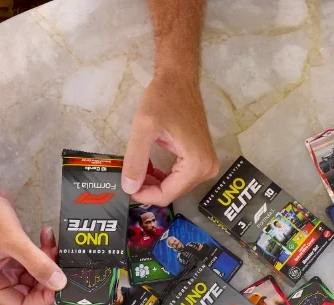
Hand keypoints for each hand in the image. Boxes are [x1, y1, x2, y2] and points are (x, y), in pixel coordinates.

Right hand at [0, 183, 63, 304]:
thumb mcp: (14, 241)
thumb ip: (38, 264)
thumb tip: (60, 284)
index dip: (43, 298)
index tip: (59, 281)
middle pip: (29, 293)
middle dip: (46, 276)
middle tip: (56, 256)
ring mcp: (2, 269)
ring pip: (33, 277)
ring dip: (46, 262)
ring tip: (50, 242)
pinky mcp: (9, 256)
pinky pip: (31, 263)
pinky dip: (41, 252)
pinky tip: (45, 236)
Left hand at [121, 70, 218, 204]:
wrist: (179, 79)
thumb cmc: (163, 99)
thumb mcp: (144, 128)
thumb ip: (136, 160)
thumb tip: (129, 188)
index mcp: (196, 164)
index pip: (166, 195)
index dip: (144, 196)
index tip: (126, 188)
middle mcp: (207, 169)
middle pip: (172, 192)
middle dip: (149, 188)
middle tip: (129, 177)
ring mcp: (207, 165)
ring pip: (175, 186)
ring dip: (155, 182)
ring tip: (138, 169)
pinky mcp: (203, 159)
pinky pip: (180, 177)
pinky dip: (163, 176)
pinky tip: (149, 166)